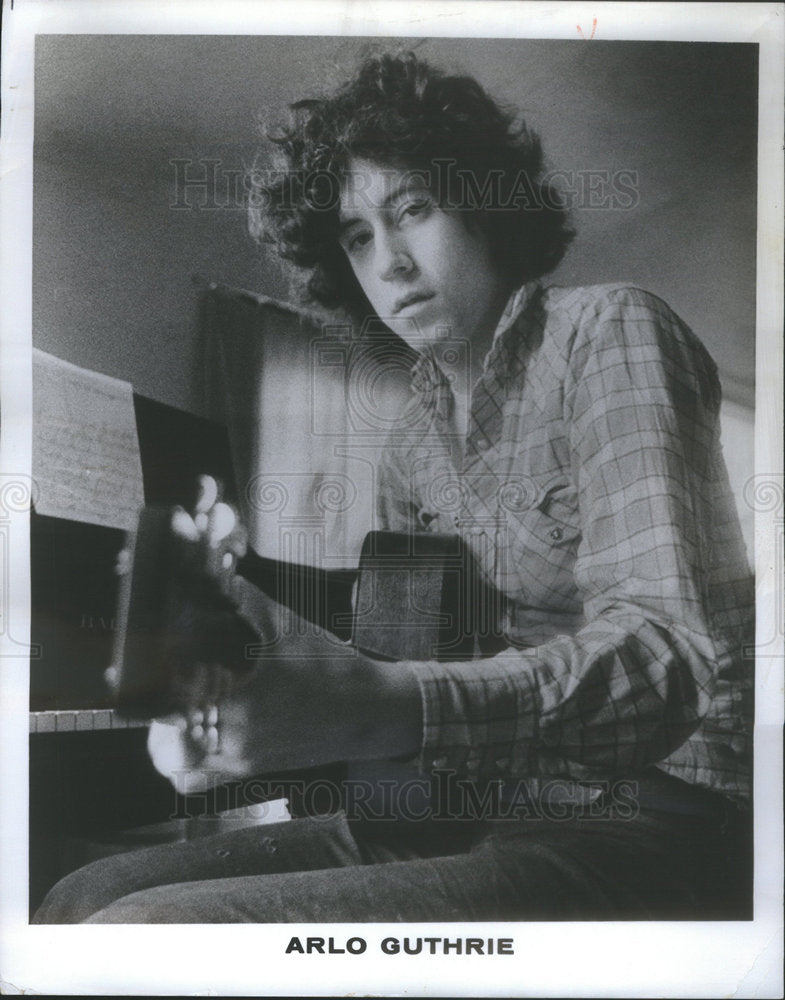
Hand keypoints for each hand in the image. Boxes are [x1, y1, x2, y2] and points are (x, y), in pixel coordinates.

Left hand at [141, 475, 421, 790]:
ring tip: (179, 705)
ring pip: (177, 765)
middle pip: (164, 743)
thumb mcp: (287, 626)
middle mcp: (235, 741)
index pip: (168, 708)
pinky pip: (200, 778)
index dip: (149, 690)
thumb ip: (244, 599)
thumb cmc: (333, 668)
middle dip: (155, 715)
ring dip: (168, 737)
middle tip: (161, 685)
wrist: (372, 710)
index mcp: (239, 703)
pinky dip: (189, 759)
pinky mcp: (252, 771)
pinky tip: (201, 727)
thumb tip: (213, 571)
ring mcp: (242, 762)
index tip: (141, 670)